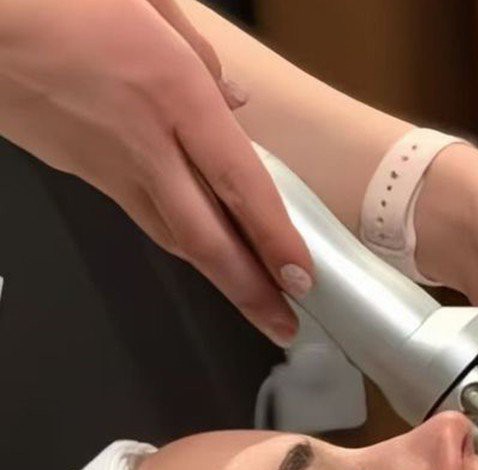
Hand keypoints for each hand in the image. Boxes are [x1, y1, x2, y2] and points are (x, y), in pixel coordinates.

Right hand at [0, 0, 312, 345]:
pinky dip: (176, 238)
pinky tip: (200, 249)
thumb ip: (202, 55)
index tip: (301, 279)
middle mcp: (144, 141)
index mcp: (175, 92)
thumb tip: (237, 105)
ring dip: (215, 274)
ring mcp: (104, 163)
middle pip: (204, 235)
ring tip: (253, 303)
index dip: (273, 239)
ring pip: (170, 234)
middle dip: (249, 289)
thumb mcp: (148, 1)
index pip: (239, 184)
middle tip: (284, 327)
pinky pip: (139, 212)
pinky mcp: (74, 169)